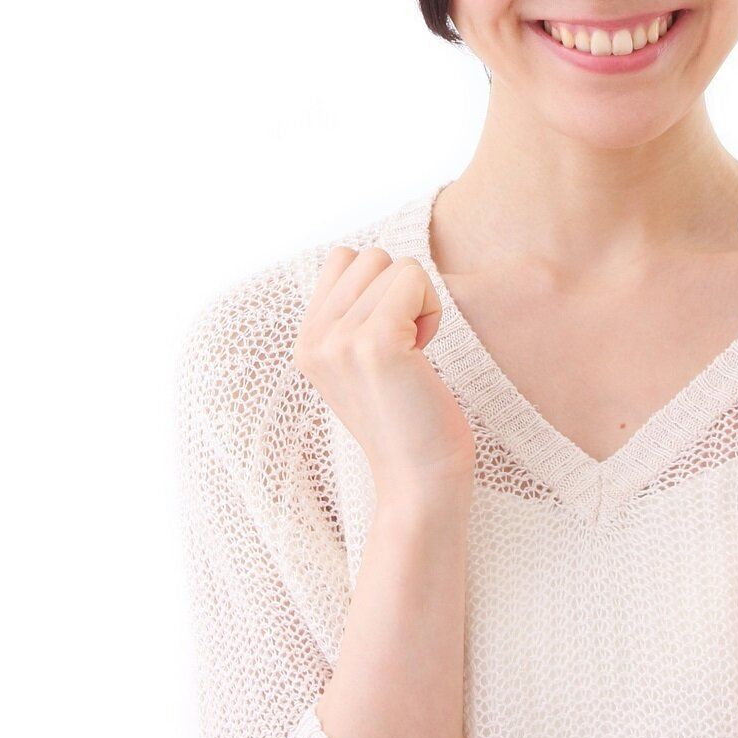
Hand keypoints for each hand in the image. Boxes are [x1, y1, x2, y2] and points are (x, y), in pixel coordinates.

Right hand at [294, 247, 475, 498]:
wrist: (420, 480)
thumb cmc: (408, 421)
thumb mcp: (360, 366)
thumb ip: (351, 318)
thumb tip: (374, 259)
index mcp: (306, 343)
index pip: (341, 260)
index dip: (377, 288)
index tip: (389, 339)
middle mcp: (314, 339)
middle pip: (369, 256)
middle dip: (400, 291)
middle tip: (406, 347)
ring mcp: (340, 340)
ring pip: (394, 265)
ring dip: (418, 300)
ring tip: (415, 353)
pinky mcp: (376, 342)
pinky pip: (413, 279)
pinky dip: (431, 309)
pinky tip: (425, 353)